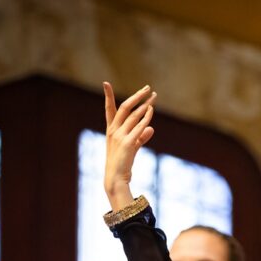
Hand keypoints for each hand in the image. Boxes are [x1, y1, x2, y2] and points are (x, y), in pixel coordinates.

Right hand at [103, 82, 156, 209]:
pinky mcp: (128, 143)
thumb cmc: (123, 163)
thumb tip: (151, 128)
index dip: (108, 96)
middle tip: (147, 88)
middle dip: (136, 96)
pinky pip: (139, 126)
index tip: (106, 83)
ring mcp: (120, 136)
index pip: (109, 109)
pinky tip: (151, 110)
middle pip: (125, 107)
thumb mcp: (132, 147)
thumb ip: (141, 137)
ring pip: (134, 115)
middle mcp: (114, 130)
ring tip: (154, 96)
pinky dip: (146, 117)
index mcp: (111, 130)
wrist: (116, 177)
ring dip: (145, 104)